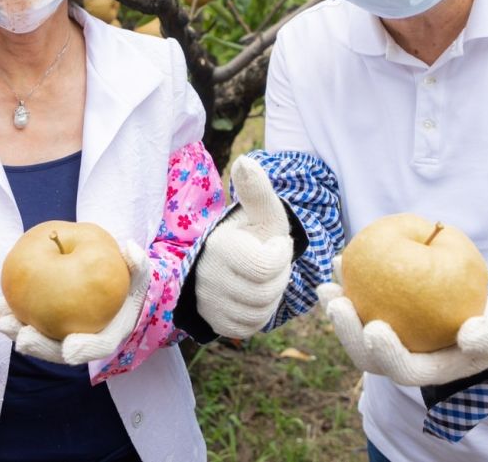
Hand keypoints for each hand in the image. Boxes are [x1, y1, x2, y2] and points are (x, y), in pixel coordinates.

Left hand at [0, 239, 149, 364]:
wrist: (117, 292)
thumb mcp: (139, 273)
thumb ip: (138, 264)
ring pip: (40, 340)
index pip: (99, 346)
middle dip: (39, 346)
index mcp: (110, 334)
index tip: (70, 346)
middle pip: (60, 351)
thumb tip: (130, 249)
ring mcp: (64, 335)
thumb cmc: (128, 284)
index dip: (85, 348)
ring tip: (0, 321)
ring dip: (18, 333)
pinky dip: (14, 314)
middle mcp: (85, 341)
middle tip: (24, 337)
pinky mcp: (47, 326)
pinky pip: (30, 321)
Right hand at [194, 155, 293, 338]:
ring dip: (271, 297)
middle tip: (271, 263)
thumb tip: (245, 160)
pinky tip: (255, 295)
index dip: (281, 256)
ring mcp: (207, 301)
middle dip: (279, 279)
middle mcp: (207, 275)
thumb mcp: (263, 211)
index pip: (266, 266)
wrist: (234, 257)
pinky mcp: (213, 320)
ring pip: (258, 313)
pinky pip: (248, 327)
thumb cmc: (255, 232)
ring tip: (264, 278)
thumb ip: (257, 190)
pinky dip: (259, 315)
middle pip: (265, 293)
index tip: (274, 245)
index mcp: (220, 245)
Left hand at [316, 257, 487, 386]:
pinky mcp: (381, 315)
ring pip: (356, 327)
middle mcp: (400, 359)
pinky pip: (361, 300)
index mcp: (425, 370)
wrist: (480, 316)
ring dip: (338, 307)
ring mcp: (387, 338)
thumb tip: (469, 334)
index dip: (385, 353)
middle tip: (337, 304)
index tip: (375, 329)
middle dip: (347, 331)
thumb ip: (486, 337)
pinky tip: (340, 260)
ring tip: (327, 284)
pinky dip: (350, 282)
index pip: (400, 368)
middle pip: (366, 353)